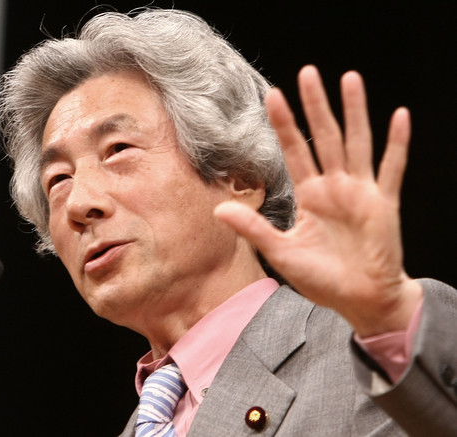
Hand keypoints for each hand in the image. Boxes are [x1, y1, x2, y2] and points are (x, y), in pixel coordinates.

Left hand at [215, 65, 422, 336]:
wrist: (360, 300)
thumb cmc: (322, 278)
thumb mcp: (282, 252)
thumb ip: (254, 228)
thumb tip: (217, 209)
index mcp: (309, 195)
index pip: (295, 150)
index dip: (285, 124)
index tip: (272, 95)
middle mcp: (334, 187)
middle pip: (325, 137)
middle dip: (315, 105)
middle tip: (307, 72)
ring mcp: (360, 192)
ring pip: (357, 142)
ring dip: (354, 111)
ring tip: (349, 78)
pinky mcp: (384, 203)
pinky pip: (392, 168)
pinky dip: (397, 143)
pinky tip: (399, 116)